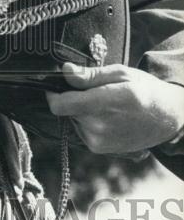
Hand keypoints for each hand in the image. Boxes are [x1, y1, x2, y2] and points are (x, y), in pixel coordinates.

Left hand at [46, 62, 183, 154]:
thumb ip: (89, 75)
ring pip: (73, 119)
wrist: (166, 118)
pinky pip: (81, 130)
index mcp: (103, 104)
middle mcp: (98, 126)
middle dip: (73, 98)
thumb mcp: (120, 73)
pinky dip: (87, 121)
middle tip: (94, 91)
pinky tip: (107, 116)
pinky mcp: (99, 149)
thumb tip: (65, 70)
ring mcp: (98, 141)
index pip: (60, 105)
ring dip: (80, 111)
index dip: (52, 93)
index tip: (55, 84)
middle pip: (66, 110)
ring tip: (105, 104)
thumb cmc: (144, 90)